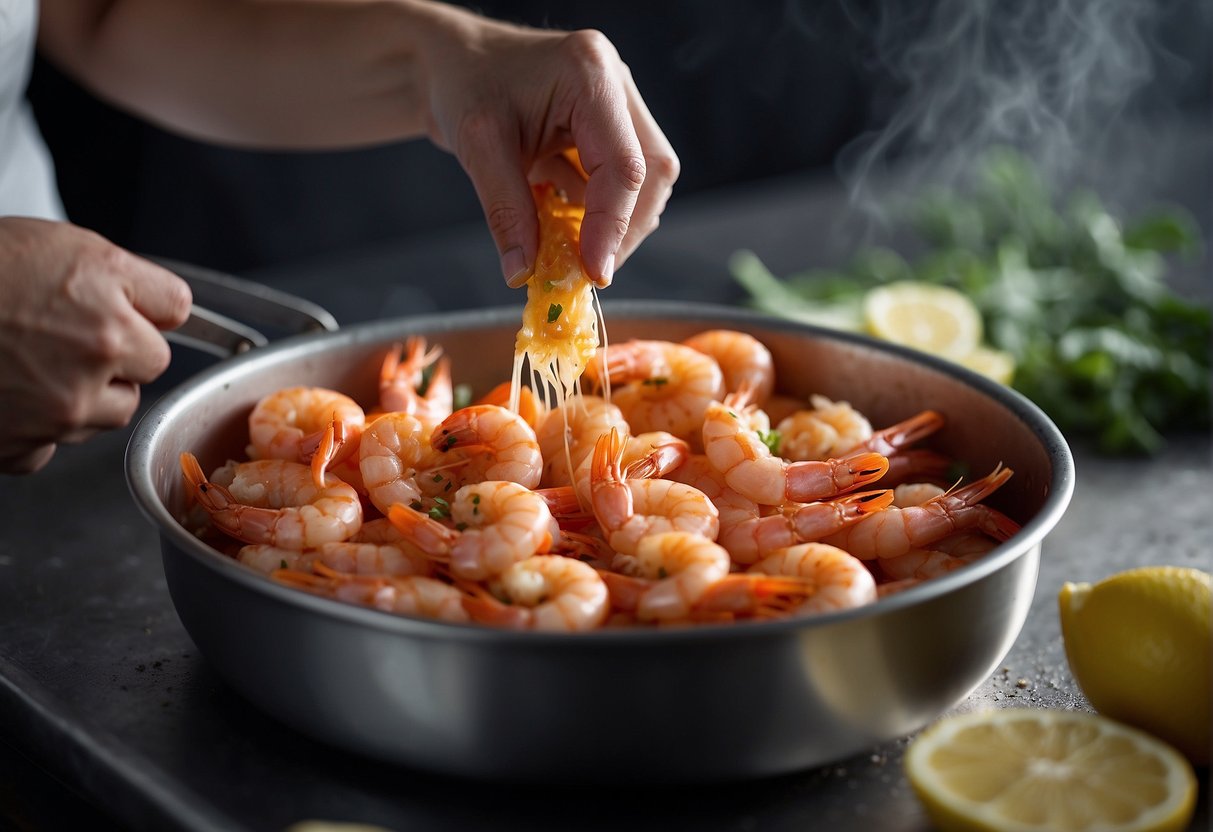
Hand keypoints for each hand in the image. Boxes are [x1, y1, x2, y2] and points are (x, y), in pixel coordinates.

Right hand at [0, 218, 191, 472]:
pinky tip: (6, 394)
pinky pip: (48, 448)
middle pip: (146, 369)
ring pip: (105, 413)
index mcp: (110, 312)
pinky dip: (33, 429)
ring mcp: (57, 413)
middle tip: (60, 330)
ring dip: (82, 394)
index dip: (142, 305)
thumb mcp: (67, 245)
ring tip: (28, 359)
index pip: (173, 314)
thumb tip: (175, 314)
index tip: (117, 303)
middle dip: (118, 354)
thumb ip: (136, 283)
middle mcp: (92, 367)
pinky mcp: (18, 446)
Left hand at [420, 8, 679, 287]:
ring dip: (611, 224)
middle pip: (652, 172)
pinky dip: (593, 214)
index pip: (624, 163)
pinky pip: (617, 183)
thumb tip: (523, 272)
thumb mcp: (477, 146)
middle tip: (585, 268)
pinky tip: (560, 224)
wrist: (452, 62)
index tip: (592, 271)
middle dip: (622, 229)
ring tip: (569, 249)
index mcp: (589, 74)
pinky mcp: (607, 130)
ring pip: (643, 182)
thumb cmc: (462, 85)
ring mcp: (616, 107)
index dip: (612, 225)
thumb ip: (506, 210)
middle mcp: (615, 85)